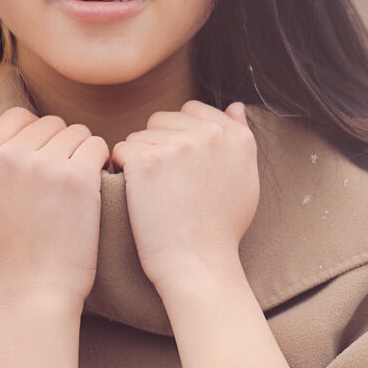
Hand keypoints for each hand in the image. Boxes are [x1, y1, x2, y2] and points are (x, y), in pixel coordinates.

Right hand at [0, 106, 110, 307]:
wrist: (38, 285)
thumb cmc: (9, 248)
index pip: (17, 116)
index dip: (36, 133)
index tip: (44, 158)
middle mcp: (9, 157)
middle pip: (50, 123)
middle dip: (61, 144)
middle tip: (63, 178)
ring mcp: (44, 165)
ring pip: (76, 131)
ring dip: (82, 151)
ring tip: (77, 183)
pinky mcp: (77, 178)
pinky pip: (97, 145)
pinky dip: (100, 160)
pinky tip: (94, 183)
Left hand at [108, 99, 258, 291]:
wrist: (199, 263)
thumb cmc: (221, 229)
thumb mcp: (246, 180)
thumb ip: (240, 138)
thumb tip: (235, 105)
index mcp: (235, 137)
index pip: (192, 110)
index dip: (179, 136)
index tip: (178, 166)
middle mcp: (210, 135)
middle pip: (162, 120)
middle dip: (157, 145)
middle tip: (166, 184)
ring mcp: (177, 146)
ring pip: (139, 135)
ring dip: (140, 160)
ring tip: (155, 194)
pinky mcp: (146, 161)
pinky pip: (121, 150)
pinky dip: (123, 172)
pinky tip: (137, 195)